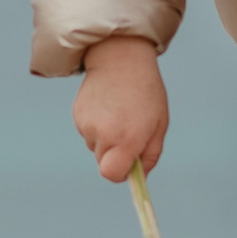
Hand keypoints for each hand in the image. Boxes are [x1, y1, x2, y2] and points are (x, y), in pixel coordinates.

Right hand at [74, 36, 169, 182]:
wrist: (121, 58)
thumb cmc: (146, 93)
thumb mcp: (159, 125)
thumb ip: (149, 156)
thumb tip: (138, 178)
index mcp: (126, 138)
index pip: (112, 174)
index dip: (121, 173)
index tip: (130, 164)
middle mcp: (103, 133)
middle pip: (104, 163)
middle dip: (116, 154)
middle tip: (129, 130)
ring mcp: (87, 124)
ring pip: (96, 146)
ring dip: (106, 138)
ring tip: (118, 112)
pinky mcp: (77, 115)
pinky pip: (88, 132)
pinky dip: (97, 125)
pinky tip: (108, 106)